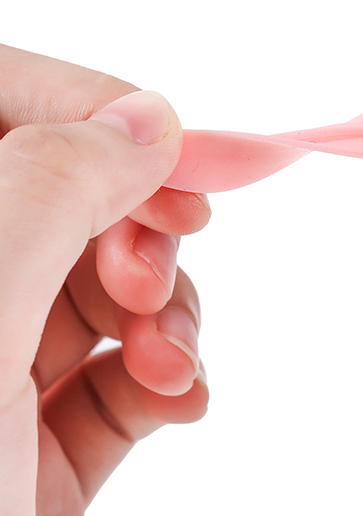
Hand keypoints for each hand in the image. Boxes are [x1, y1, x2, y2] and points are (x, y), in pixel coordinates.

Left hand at [0, 45, 210, 514]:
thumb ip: (58, 179)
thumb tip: (152, 117)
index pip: (2, 98)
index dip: (91, 110)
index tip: (172, 156)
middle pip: (71, 194)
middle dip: (136, 228)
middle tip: (152, 276)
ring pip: (110, 280)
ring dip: (168, 307)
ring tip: (172, 356)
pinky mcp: (40, 427)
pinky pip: (126, 363)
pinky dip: (170, 368)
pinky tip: (182, 393)